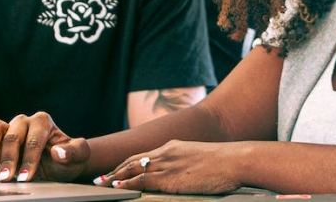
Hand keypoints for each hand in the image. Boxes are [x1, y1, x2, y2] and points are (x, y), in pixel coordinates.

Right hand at [0, 112, 89, 182]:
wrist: (58, 164)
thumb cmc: (68, 159)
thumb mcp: (78, 157)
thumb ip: (73, 152)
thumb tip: (57, 152)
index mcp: (43, 122)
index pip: (34, 140)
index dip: (30, 159)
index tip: (26, 177)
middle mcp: (25, 121)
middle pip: (13, 135)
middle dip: (9, 158)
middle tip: (6, 178)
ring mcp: (10, 127)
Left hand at [96, 140, 241, 194]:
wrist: (234, 160)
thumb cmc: (224, 163)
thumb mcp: (200, 159)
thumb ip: (186, 163)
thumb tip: (182, 174)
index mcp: (173, 147)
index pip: (143, 156)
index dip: (127, 164)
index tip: (115, 170)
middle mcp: (166, 152)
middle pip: (133, 161)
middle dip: (115, 170)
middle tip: (100, 178)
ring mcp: (167, 164)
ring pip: (133, 170)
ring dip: (115, 178)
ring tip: (101, 184)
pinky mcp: (170, 178)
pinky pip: (142, 181)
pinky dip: (126, 184)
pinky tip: (116, 188)